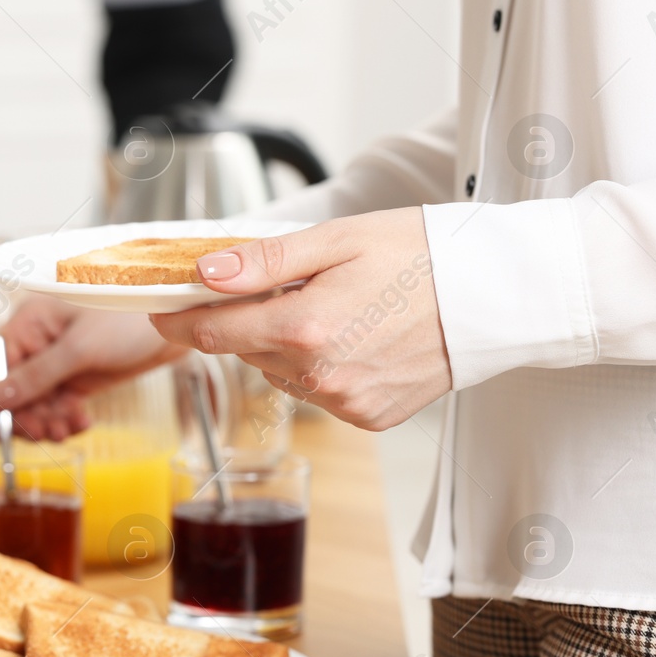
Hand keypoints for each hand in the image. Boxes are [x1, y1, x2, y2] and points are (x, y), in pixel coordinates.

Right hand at [0, 296, 183, 442]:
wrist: (176, 323)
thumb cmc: (128, 318)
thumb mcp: (79, 348)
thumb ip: (35, 376)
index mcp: (28, 323)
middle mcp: (36, 343)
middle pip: (11, 392)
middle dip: (26, 417)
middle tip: (48, 433)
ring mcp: (56, 362)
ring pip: (34, 404)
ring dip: (46, 422)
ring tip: (68, 429)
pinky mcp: (75, 378)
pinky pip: (56, 407)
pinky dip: (64, 420)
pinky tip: (80, 422)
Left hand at [149, 208, 452, 430]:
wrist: (494, 296)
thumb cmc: (421, 255)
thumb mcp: (337, 240)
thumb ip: (263, 262)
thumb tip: (203, 275)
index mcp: (305, 327)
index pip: (211, 332)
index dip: (178, 320)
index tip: (161, 309)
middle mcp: (319, 375)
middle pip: (245, 350)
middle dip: (246, 321)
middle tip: (277, 288)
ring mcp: (344, 402)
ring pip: (279, 373)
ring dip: (285, 344)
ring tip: (332, 309)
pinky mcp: (366, 417)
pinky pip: (317, 392)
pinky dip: (320, 367)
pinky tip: (355, 338)